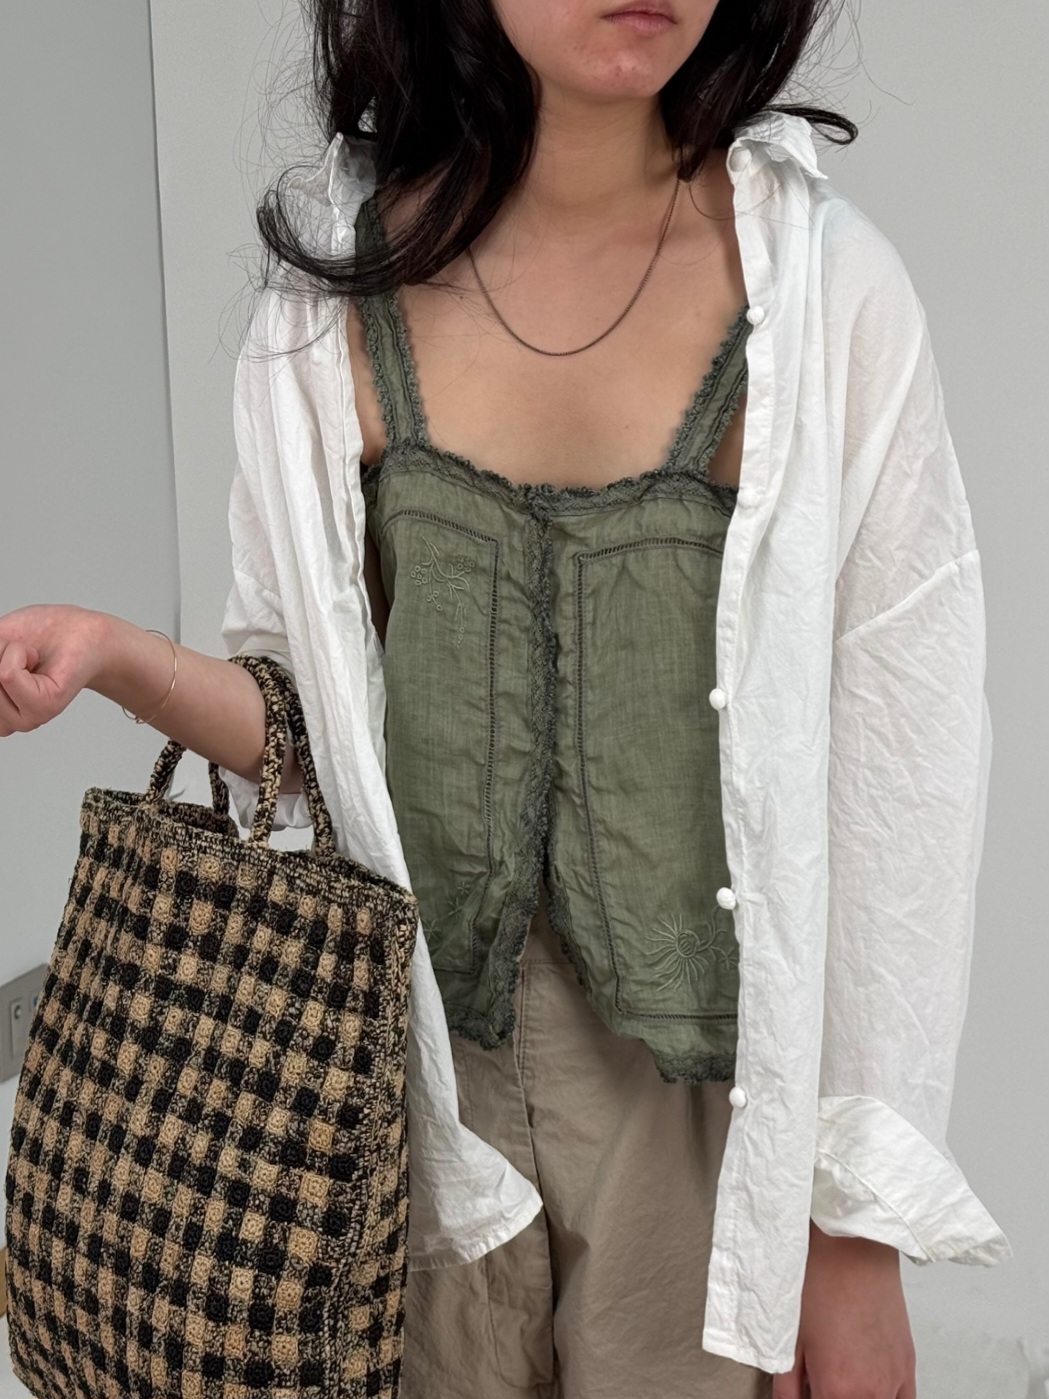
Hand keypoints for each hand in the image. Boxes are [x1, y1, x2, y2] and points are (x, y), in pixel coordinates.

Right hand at [0, 604, 110, 736]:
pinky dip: (18, 655)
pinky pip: (7, 675)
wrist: (77, 630)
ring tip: (28, 657)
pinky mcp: (44, 707)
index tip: (7, 666)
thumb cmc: (35, 636)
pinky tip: (36, 659)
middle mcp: (4, 723)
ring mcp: (24, 720)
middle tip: (16, 654)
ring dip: (6, 653)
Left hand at [773, 1220, 916, 1398]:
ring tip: (839, 1381)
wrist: (851, 1247)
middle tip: (816, 1382)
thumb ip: (787, 1389)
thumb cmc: (819, 1283)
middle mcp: (872, 1393)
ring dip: (855, 1396)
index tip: (806, 1391)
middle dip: (830, 1397)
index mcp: (838, 1390)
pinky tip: (866, 1388)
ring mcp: (895, 1381)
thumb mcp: (789, 1340)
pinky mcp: (908, 1366)